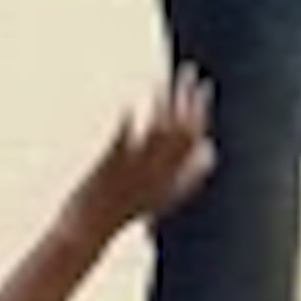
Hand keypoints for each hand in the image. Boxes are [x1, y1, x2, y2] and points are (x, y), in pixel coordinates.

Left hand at [70, 69, 215, 232]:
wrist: (88, 231)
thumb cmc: (124, 212)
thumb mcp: (165, 197)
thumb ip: (192, 174)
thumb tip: (212, 147)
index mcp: (175, 178)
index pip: (197, 137)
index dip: (202, 109)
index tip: (205, 84)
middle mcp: (160, 174)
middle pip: (182, 129)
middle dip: (188, 98)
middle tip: (190, 70)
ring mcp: (136, 172)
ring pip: (158, 133)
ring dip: (163, 105)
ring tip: (163, 80)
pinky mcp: (111, 170)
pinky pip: (124, 144)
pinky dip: (129, 125)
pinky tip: (130, 105)